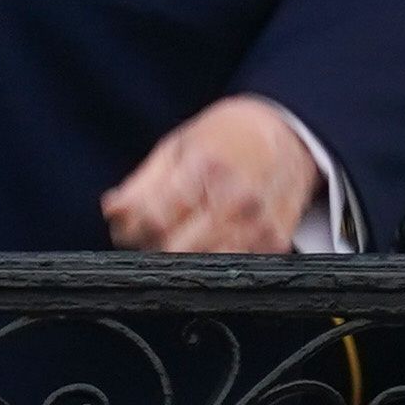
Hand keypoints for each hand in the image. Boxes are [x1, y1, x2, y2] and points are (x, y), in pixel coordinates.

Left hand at [100, 95, 318, 255]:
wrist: (290, 134)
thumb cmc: (227, 138)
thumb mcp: (177, 147)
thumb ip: (140, 185)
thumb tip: (114, 212)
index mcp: (206, 168)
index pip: (154, 220)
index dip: (132, 230)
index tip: (129, 227)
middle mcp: (237, 199)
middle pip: (176, 250)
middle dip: (154, 248)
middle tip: (153, 236)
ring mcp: (259, 225)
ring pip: (204, 267)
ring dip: (183, 261)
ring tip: (182, 239)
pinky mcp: (275, 245)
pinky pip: (232, 269)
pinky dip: (214, 262)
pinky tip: (212, 242)